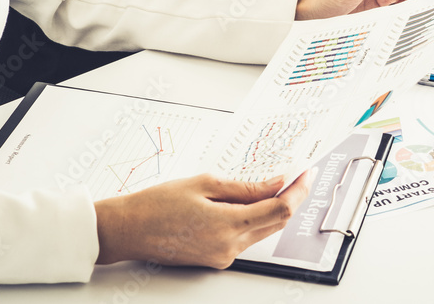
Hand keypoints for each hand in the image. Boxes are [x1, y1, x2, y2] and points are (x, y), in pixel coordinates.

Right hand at [95, 171, 311, 268]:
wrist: (127, 230)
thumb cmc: (156, 204)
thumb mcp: (204, 183)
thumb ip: (245, 187)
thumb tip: (275, 183)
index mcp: (227, 225)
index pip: (279, 209)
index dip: (298, 190)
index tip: (306, 173)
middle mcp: (229, 247)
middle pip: (276, 222)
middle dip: (291, 197)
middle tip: (297, 175)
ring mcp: (223, 256)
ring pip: (262, 231)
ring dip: (272, 208)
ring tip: (275, 183)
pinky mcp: (215, 259)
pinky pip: (245, 237)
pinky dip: (253, 219)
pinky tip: (249, 201)